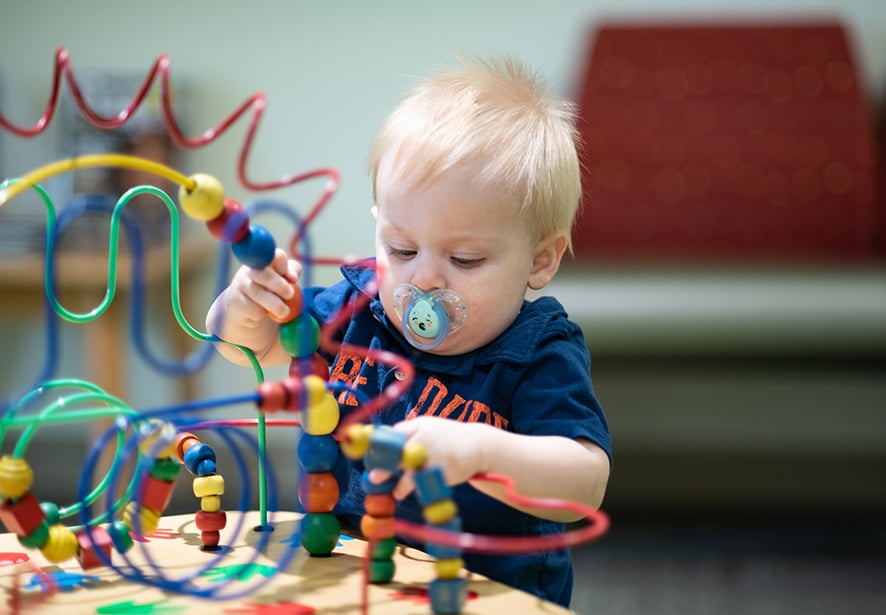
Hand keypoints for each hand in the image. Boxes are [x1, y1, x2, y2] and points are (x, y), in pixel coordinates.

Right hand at [224, 248, 302, 323]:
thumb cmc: (270, 291)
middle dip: (280, 286)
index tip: (293, 279)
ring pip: (259, 294)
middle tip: (290, 295)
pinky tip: (263, 314)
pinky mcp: (235, 300)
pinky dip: (262, 314)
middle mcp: (250, 269)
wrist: (246, 311)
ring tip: (284, 312)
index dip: (285, 266)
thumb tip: (293, 276)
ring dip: (275, 305)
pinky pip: (253, 309)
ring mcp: (240, 284)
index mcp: (265, 261)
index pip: (276, 256)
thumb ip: (292, 272)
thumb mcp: (284, 280)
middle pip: (264, 275)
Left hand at [368, 416, 488, 499]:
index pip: (393, 435)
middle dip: (384, 466)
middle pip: (399, 452)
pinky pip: (425, 482)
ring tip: (396, 492)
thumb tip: (381, 445)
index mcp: (418, 425)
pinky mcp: (444, 469)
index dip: (379, 448)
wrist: (479, 444)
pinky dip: (415, 490)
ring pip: (411, 471)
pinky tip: (408, 493)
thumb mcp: (428, 427)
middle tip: (374, 478)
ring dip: (401, 484)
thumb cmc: (447, 437)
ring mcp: (435, 454)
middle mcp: (425, 437)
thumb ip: (408, 434)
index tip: (370, 458)